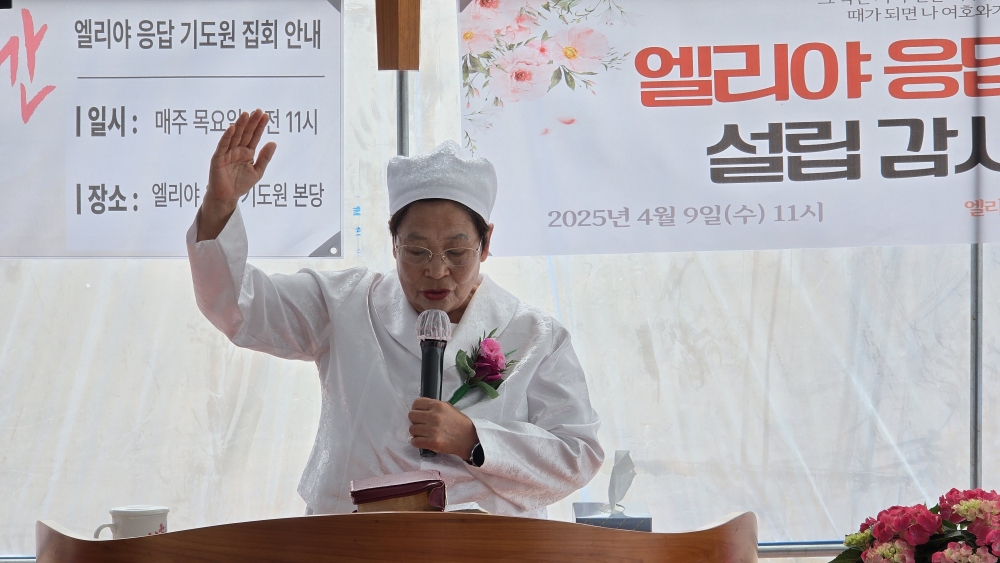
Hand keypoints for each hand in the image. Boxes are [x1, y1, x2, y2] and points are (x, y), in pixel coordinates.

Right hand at [197, 109, 276, 240]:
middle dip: (251, 122)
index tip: (266, 116)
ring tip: (246, 114)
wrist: (228, 197)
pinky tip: (232, 128)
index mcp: (247, 152)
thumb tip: (274, 142)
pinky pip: (223, 146)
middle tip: (258, 111)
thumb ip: (265, 158)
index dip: (260, 126)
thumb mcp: (258, 171)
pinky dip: (227, 137)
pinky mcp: (218, 158)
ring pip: (235, 136)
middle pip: (245, 133)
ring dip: (240, 125)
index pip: (255, 136)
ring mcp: (227, 153)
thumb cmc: (241, 184)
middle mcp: (237, 150)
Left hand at [408, 398, 478, 458]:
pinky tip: (423, 441)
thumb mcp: (449, 408)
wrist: (469, 440)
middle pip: (411, 416)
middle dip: (415, 421)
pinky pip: (414, 441)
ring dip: (416, 432)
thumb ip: (434, 406)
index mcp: (438, 406)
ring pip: (412, 429)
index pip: (416, 403)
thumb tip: (420, 408)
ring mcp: (432, 430)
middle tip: (421, 425)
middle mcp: (434, 416)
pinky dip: (417, 442)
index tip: (419, 413)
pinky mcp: (432, 442)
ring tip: (424, 434)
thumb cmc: (459, 424)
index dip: (416, 408)